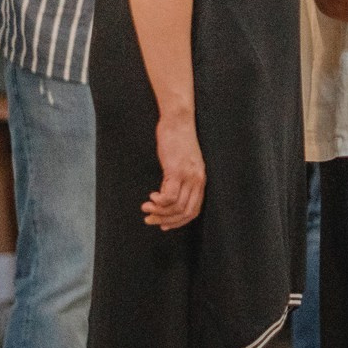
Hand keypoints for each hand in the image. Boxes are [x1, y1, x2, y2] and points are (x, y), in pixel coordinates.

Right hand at [144, 114, 204, 229]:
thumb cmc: (177, 142)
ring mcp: (188, 176)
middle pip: (186, 213)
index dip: (179, 222)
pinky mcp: (176, 170)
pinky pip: (169, 196)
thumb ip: (179, 180)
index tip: (164, 225)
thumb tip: (167, 198)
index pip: (194, 211)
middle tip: (150, 219)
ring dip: (159, 212)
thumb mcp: (182, 164)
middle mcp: (197, 180)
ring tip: (146, 208)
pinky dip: (159, 202)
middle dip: (166, 220)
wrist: (179, 121)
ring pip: (176, 207)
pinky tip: (151, 197)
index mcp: (200, 181)